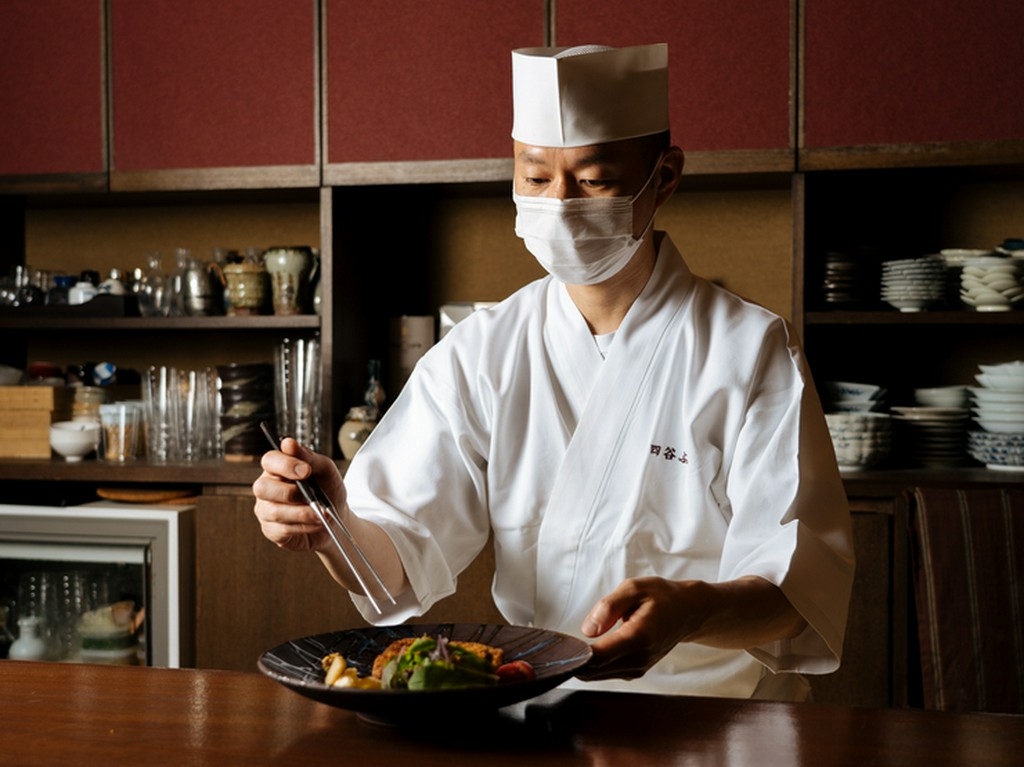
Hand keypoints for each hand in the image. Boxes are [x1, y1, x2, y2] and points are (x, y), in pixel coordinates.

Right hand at [252, 437, 345, 553]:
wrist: (336, 518)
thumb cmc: (327, 489)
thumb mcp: (325, 470)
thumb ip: (308, 456)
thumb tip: (288, 443)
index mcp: (277, 468)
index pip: (269, 460)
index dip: (285, 465)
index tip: (306, 471)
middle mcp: (267, 488)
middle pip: (261, 487)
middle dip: (289, 492)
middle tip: (312, 496)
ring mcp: (266, 510)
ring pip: (273, 511)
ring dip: (302, 513)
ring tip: (322, 513)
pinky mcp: (271, 530)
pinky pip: (282, 530)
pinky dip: (304, 527)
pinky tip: (316, 523)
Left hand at [576, 575, 806, 681]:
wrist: (689, 612)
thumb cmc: (661, 596)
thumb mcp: (634, 588)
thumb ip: (609, 606)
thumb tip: (587, 630)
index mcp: (638, 637)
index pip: (598, 656)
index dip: (573, 653)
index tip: (557, 643)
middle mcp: (638, 659)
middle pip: (593, 669)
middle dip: (572, 658)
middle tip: (555, 642)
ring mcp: (638, 668)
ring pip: (597, 674)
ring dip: (580, 662)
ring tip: (567, 642)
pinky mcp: (635, 671)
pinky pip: (605, 672)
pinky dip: (592, 664)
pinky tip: (584, 648)